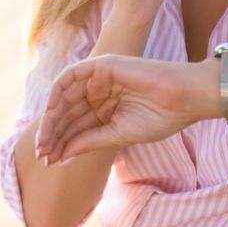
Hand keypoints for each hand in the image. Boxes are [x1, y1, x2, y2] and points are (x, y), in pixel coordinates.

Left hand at [35, 56, 218, 163]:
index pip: (75, 126)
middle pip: (66, 114)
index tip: (49, 161)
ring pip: (65, 98)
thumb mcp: (117, 135)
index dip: (60, 143)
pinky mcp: (102, 65)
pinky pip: (72, 75)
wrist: (184, 100)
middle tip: (43, 154)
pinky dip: (58, 90)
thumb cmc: (160, 118)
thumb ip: (89, 141)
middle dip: (53, 134)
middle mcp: (98, 94)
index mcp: (104, 111)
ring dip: (52, 119)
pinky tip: (51, 111)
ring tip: (46, 140)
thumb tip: (61, 156)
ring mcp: (99, 79)